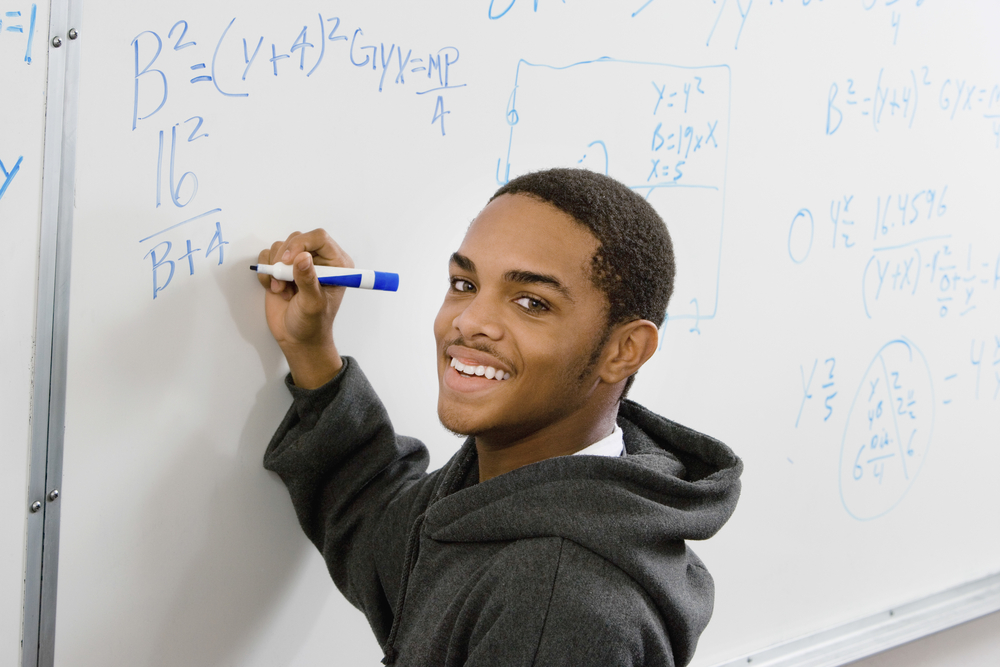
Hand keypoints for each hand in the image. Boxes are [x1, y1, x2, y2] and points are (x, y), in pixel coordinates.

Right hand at [258, 229, 352, 388]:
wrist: (297, 339)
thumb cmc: (312, 324)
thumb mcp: (313, 304)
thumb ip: (308, 280)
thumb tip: (303, 257)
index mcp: (336, 264)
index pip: (319, 238)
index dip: (301, 244)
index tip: (288, 261)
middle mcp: (319, 260)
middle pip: (297, 238)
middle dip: (285, 258)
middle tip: (283, 281)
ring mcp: (299, 264)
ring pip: (281, 247)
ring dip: (276, 268)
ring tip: (282, 289)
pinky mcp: (283, 269)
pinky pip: (268, 256)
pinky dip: (266, 271)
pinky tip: (273, 288)